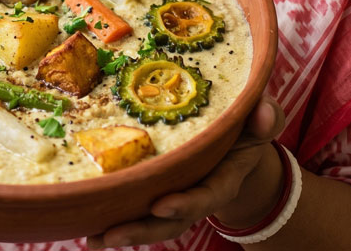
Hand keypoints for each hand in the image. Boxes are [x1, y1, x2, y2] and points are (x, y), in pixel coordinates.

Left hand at [86, 95, 287, 247]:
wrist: (235, 141)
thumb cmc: (245, 125)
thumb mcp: (259, 117)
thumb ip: (265, 116)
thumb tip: (265, 112)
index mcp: (223, 177)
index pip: (208, 195)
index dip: (187, 203)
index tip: (161, 206)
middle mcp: (196, 193)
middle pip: (171, 221)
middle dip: (143, 230)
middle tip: (113, 234)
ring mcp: (174, 196)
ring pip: (150, 223)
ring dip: (122, 232)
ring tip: (91, 239)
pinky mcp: (154, 192)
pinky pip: (134, 209)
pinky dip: (111, 220)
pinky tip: (85, 228)